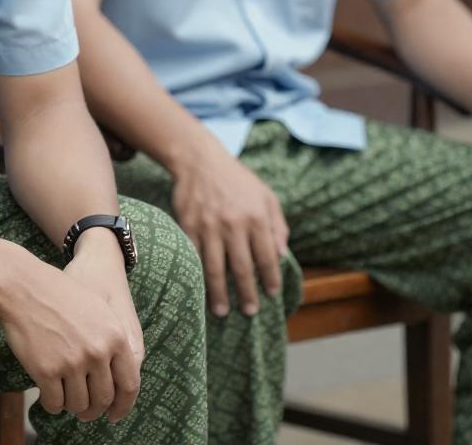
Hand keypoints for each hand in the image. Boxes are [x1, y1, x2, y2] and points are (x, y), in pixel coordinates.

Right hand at [0, 241, 141, 422]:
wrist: (24, 286)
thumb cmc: (59, 295)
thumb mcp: (98, 309)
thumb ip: (112, 341)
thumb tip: (117, 375)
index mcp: (115, 336)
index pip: (129, 384)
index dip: (123, 405)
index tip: (115, 414)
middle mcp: (97, 352)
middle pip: (103, 399)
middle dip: (93, 409)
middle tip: (83, 410)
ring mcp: (72, 362)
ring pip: (79, 405)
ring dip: (71, 405)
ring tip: (63, 393)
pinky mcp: (46, 371)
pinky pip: (54, 403)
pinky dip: (51, 404)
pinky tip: (47, 392)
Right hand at [169, 137, 288, 318]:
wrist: (201, 160)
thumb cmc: (237, 180)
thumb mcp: (267, 196)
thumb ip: (278, 225)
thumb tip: (282, 255)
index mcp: (257, 217)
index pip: (267, 257)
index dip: (271, 279)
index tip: (272, 294)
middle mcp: (234, 224)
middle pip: (242, 269)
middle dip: (247, 294)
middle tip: (249, 312)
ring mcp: (209, 226)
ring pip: (215, 268)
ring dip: (219, 294)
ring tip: (222, 311)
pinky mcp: (188, 225)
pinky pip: (194, 256)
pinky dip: (197, 275)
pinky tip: (199, 288)